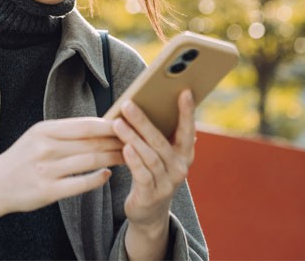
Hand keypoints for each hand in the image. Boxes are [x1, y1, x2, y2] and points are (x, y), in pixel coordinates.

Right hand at [0, 117, 124, 224]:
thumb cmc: (21, 158)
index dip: (109, 125)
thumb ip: (64, 131)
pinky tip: (108, 175)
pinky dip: (98, 179)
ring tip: (127, 157)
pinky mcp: (48, 191)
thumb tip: (99, 124)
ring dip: (112, 159)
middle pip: (91, 143)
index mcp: (44, 130)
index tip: (128, 125)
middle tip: (136, 142)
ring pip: (89, 162)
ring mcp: (46, 170)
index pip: (85, 125)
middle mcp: (45, 148)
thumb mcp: (37, 136)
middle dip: (116, 142)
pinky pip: (81, 184)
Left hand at [113, 89, 195, 229]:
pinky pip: (143, 175)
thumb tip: (142, 103)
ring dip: (133, 138)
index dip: (187, 112)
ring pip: (150, 156)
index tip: (184, 91)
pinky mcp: (152, 195)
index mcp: (184, 154)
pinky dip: (134, 161)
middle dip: (144, 121)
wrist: (148, 212)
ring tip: (117, 123)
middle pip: (161, 141)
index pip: (188, 130)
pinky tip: (125, 148)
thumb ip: (157, 135)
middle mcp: (180, 168)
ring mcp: (167, 183)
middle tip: (128, 104)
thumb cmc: (151, 173)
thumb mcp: (158, 155)